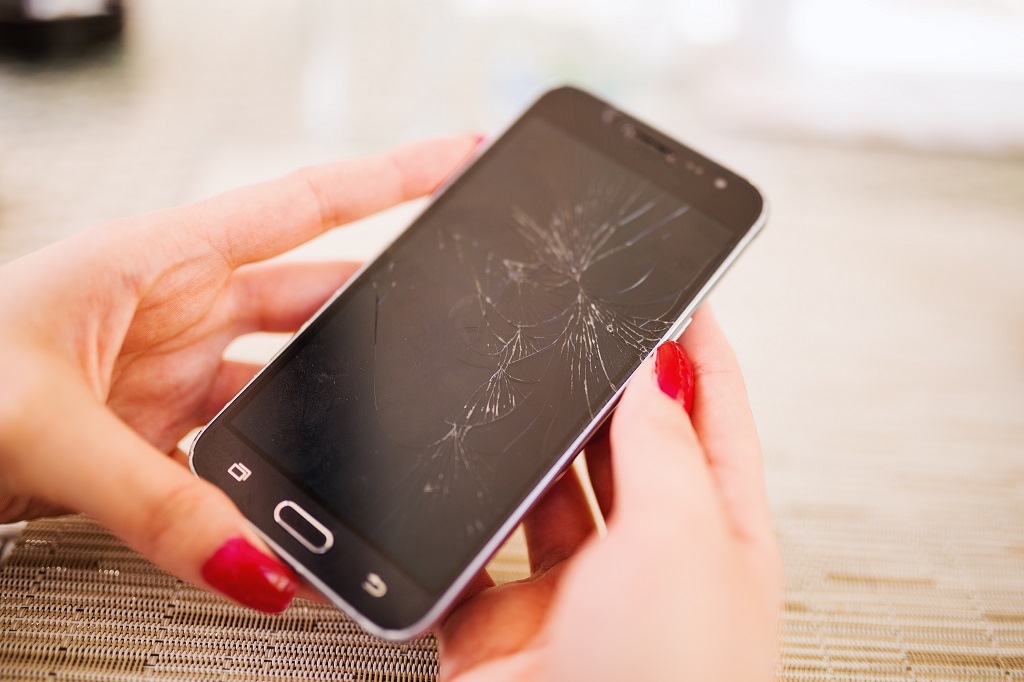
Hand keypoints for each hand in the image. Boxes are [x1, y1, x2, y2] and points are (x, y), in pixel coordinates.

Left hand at [0, 134, 478, 611]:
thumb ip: (156, 499)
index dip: (396, 176)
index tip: (464, 159)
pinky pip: (247, 449)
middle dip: (387, 304)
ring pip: (290, 380)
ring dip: (334, 410)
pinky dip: (278, 478)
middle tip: (457, 313)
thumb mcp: (42, 423)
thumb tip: (256, 561)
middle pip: (317, 295)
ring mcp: (174, 370)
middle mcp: (177, 305)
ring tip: (390, 432)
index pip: (307, 204)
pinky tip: (302, 503)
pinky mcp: (160, 432)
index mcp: (158, 256)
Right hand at [437, 309, 781, 680]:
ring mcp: (575, 596)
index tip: (684, 296)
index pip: (716, 423)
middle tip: (591, 335)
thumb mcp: (682, 540)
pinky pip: (475, 552)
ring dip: (536, 454)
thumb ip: (665, 448)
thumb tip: (662, 368)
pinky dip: (463, 520)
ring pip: (549, 496)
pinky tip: (460, 485)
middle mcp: (650, 568)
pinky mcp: (501, 625)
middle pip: (630, 453)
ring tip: (525, 397)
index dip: (702, 356)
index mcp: (720, 544)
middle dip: (612, 395)